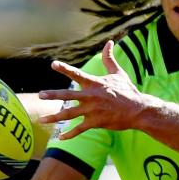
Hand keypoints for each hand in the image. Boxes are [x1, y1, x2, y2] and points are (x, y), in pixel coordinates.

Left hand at [37, 40, 151, 139]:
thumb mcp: (118, 73)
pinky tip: (61, 137)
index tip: (53, 64)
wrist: (138, 110)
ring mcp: (92, 111)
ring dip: (54, 117)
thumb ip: (109, 58)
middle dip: (53, 95)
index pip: (77, 74)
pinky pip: (79, 129)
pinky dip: (70, 134)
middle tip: (40, 95)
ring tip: (42, 119)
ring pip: (69, 114)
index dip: (65, 68)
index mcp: (95, 83)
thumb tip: (110, 42)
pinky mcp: (96, 122)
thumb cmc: (128, 91)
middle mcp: (91, 96)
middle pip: (68, 95)